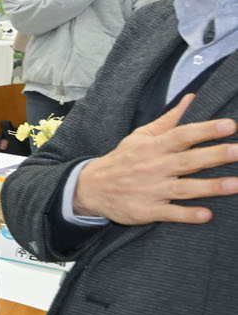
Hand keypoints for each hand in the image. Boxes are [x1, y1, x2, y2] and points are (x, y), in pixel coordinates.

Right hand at [71, 93, 237, 224]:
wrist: (90, 188)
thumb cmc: (123, 160)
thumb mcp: (141, 136)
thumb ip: (169, 120)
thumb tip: (191, 99)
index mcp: (154, 147)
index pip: (182, 135)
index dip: (206, 130)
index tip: (230, 125)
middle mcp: (154, 167)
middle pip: (189, 160)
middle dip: (216, 156)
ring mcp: (151, 190)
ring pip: (185, 188)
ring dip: (211, 187)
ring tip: (237, 184)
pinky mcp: (147, 210)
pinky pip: (170, 214)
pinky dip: (187, 215)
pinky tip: (206, 215)